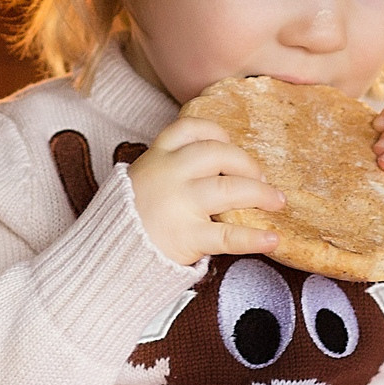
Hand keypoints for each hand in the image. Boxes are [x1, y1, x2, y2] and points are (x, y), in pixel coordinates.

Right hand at [125, 115, 283, 265]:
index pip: (190, 128)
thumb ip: (169, 168)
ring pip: (231, 188)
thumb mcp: (141, 180)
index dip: (217, 133)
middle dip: (247, 164)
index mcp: (157, 157)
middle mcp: (170, 174)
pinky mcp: (188, 236)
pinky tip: (272, 239)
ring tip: (277, 202)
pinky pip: (228, 235)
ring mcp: (179, 204)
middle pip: (219, 154)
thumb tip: (215, 165)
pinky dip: (254, 238)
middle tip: (260, 178)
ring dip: (261, 194)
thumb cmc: (130, 219)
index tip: (230, 143)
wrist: (106, 256)